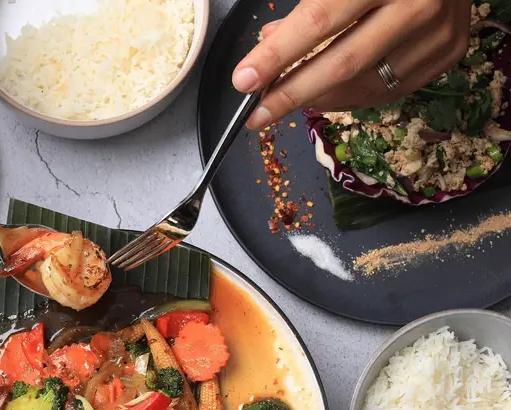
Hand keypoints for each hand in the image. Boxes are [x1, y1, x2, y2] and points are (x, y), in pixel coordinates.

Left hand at [233, 0, 472, 128]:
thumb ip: (311, 3)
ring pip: (363, 86)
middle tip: (256, 116)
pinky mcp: (448, 52)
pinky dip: (350, 98)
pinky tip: (326, 93)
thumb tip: (269, 42)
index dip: (278, 55)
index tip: (243, 80)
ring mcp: (438, 31)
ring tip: (288, 99)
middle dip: (291, 94)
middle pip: (341, 64)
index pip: (320, 20)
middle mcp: (417, 4)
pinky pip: (386, 91)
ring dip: (318, 99)